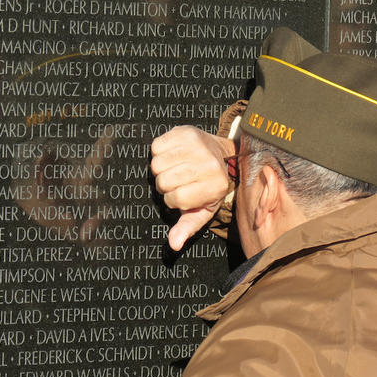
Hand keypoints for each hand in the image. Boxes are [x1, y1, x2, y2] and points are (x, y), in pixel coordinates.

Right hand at [151, 126, 234, 250]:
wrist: (220, 154)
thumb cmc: (208, 187)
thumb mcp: (202, 210)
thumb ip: (187, 228)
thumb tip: (174, 244)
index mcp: (214, 186)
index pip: (175, 199)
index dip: (174, 199)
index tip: (184, 194)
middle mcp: (207, 164)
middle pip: (163, 182)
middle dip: (166, 184)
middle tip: (179, 180)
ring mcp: (196, 145)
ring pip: (156, 165)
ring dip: (161, 169)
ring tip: (176, 167)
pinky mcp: (185, 131)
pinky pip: (156, 147)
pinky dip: (159, 152)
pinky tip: (173, 155)